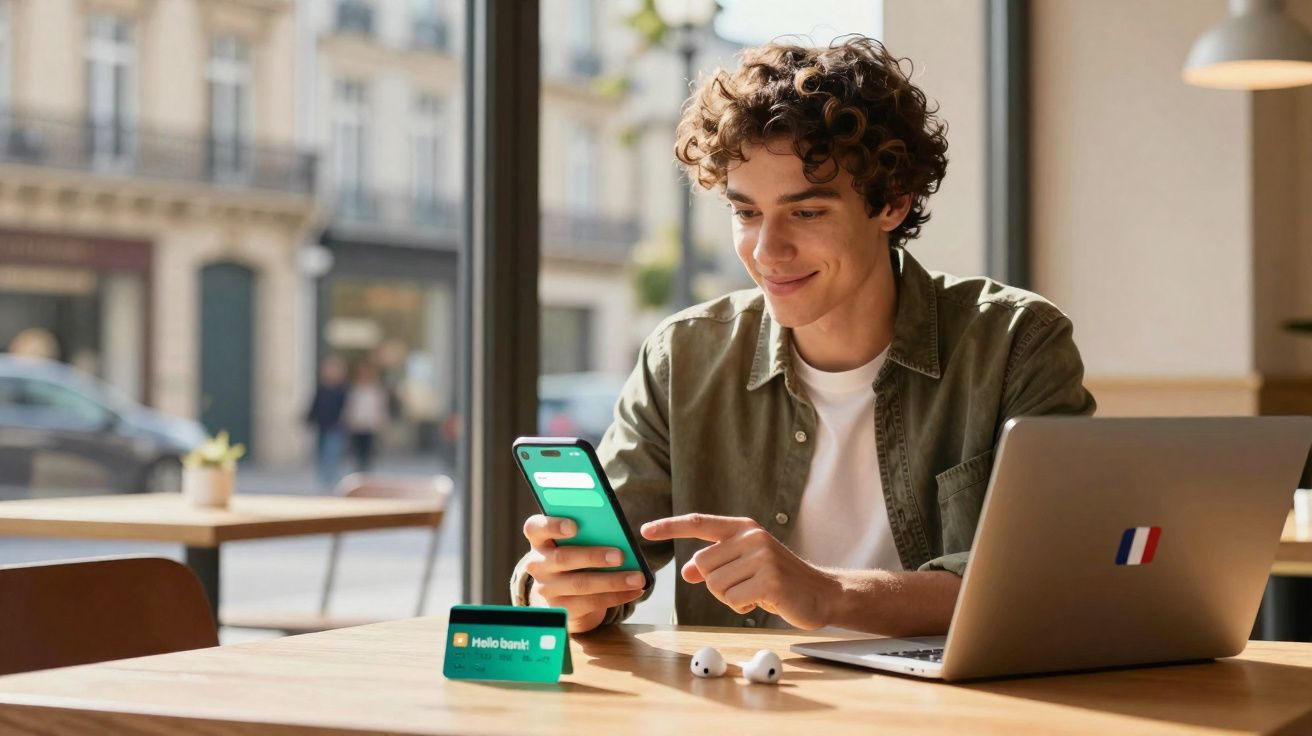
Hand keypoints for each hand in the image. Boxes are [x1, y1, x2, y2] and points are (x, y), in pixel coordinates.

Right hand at [522, 514, 645, 632]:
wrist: (562, 590)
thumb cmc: (574, 552)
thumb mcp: (575, 540)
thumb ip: (588, 532)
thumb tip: (618, 533)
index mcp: (539, 538)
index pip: (535, 528)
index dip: (553, 526)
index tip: (575, 526)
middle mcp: (537, 563)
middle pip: (562, 558)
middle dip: (593, 557)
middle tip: (620, 556)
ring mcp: (546, 588)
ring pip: (580, 584)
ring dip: (612, 581)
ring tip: (637, 578)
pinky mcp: (561, 608)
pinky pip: (590, 603)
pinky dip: (616, 596)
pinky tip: (634, 591)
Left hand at [641, 514, 839, 629]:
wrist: (822, 593)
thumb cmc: (780, 580)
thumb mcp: (746, 566)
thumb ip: (717, 564)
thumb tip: (687, 571)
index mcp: (743, 528)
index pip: (698, 523)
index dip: (669, 527)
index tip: (645, 530)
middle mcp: (751, 537)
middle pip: (702, 564)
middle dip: (714, 584)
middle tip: (742, 587)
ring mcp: (762, 556)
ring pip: (714, 584)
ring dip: (729, 598)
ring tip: (754, 594)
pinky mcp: (769, 579)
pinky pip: (732, 599)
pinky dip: (741, 607)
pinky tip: (761, 602)